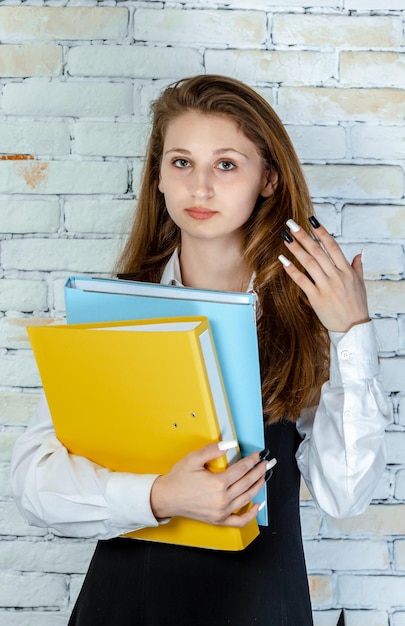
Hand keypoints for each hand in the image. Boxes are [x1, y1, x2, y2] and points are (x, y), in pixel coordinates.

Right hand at [150, 443, 271, 527]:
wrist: (166, 498)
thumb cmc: (178, 479)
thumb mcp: (193, 459)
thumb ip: (212, 450)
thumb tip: (230, 444)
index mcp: (217, 483)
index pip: (241, 469)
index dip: (252, 461)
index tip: (258, 455)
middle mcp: (222, 499)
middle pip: (247, 483)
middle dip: (259, 471)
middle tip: (266, 464)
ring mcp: (221, 511)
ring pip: (247, 498)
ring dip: (258, 486)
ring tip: (263, 476)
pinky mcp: (218, 520)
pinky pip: (240, 520)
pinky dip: (251, 514)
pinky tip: (258, 505)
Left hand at [278, 217, 369, 332]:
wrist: (353, 327)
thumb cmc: (357, 305)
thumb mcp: (360, 284)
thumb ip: (358, 267)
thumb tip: (359, 254)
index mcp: (346, 270)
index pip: (333, 246)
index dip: (321, 232)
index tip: (311, 220)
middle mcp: (336, 276)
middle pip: (318, 251)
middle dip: (303, 236)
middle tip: (291, 224)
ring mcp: (326, 286)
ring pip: (309, 263)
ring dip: (296, 249)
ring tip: (285, 238)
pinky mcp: (316, 298)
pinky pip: (302, 281)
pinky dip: (292, 270)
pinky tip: (283, 261)